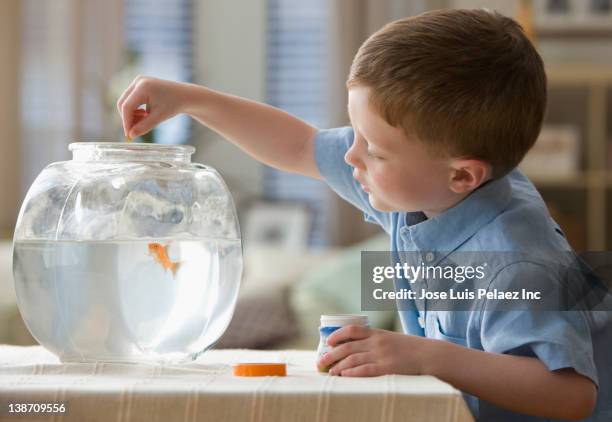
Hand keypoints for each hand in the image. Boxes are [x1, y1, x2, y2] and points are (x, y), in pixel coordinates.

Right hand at [116, 76, 188, 138]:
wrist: (184, 95)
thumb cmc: (174, 105)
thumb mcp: (160, 117)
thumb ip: (144, 126)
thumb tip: (131, 135)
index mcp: (143, 87)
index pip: (126, 106)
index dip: (126, 122)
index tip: (129, 135)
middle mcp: (138, 81)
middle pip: (123, 104)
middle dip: (128, 119)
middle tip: (136, 130)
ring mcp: (138, 82)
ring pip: (125, 102)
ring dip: (132, 115)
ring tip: (145, 120)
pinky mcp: (139, 85)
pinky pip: (130, 100)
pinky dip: (134, 110)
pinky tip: (145, 114)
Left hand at [317, 325, 432, 376]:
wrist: (429, 355)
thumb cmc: (409, 348)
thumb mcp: (390, 338)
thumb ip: (374, 341)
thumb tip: (355, 347)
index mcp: (377, 333)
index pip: (352, 329)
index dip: (337, 335)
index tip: (327, 341)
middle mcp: (377, 342)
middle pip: (347, 346)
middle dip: (331, 354)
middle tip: (321, 362)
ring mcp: (382, 355)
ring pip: (352, 359)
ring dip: (338, 366)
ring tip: (330, 373)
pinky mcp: (387, 368)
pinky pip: (365, 370)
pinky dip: (352, 373)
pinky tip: (344, 375)